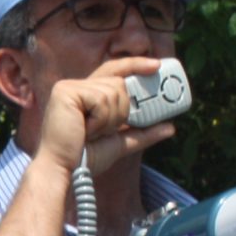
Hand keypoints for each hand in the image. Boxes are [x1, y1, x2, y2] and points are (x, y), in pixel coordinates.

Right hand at [34, 58, 175, 179]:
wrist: (64, 171)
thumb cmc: (83, 158)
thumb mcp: (120, 142)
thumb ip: (142, 133)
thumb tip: (170, 127)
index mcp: (86, 94)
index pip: (114, 70)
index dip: (135, 64)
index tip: (156, 65)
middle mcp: (76, 86)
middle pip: (118, 82)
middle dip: (123, 109)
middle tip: (110, 129)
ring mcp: (69, 88)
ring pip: (113, 92)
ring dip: (110, 119)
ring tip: (92, 133)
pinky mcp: (65, 93)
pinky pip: (101, 99)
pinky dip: (101, 119)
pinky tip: (86, 130)